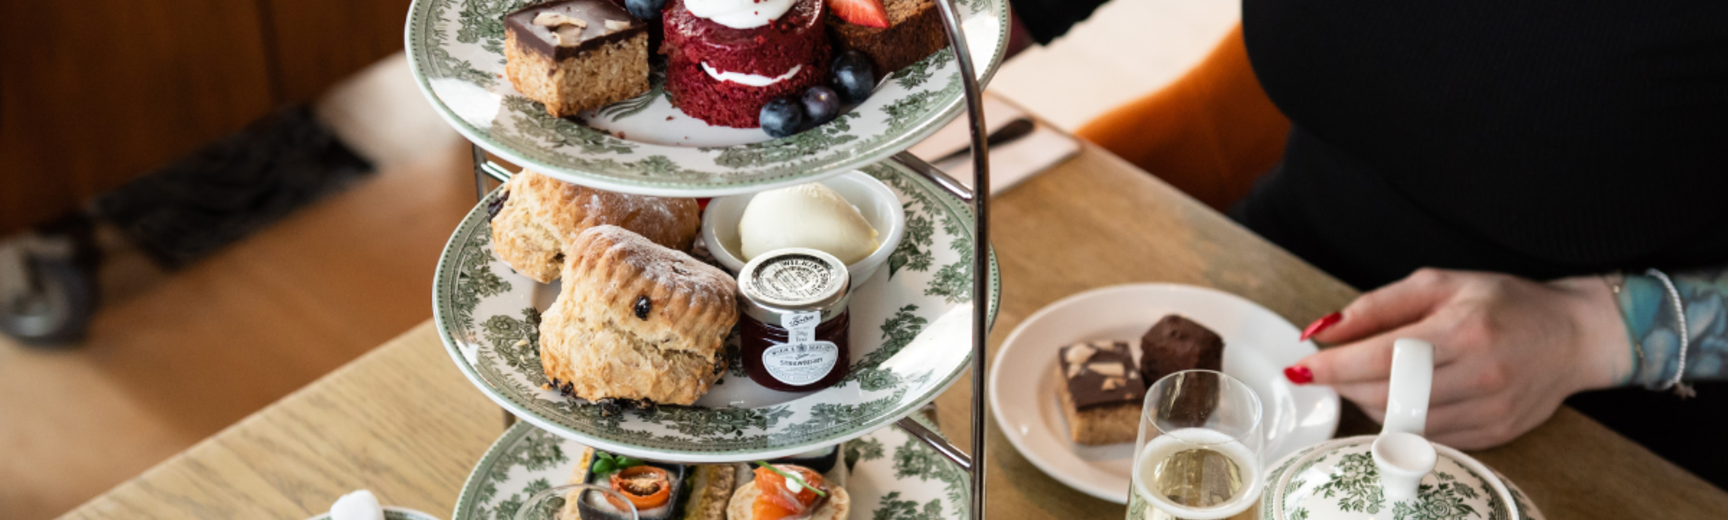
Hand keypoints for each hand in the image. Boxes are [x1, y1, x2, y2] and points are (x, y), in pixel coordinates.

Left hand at [1287, 268, 1632, 448]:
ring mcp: (1489, 410)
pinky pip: (1427, 437)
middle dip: (1345, 384)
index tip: (1300, 368)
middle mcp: (1479, 374)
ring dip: (1371, 403)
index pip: (1381, 357)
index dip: (1333, 367)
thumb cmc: (1504, 302)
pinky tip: (1404, 396)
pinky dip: (1402, 420)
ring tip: (1371, 377)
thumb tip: (1322, 332)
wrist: (1575, 335)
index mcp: (1463, 330)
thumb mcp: (1438, 284)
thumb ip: (1376, 307)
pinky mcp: (1494, 434)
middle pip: (1386, 395)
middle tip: (1332, 368)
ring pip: (1402, 422)